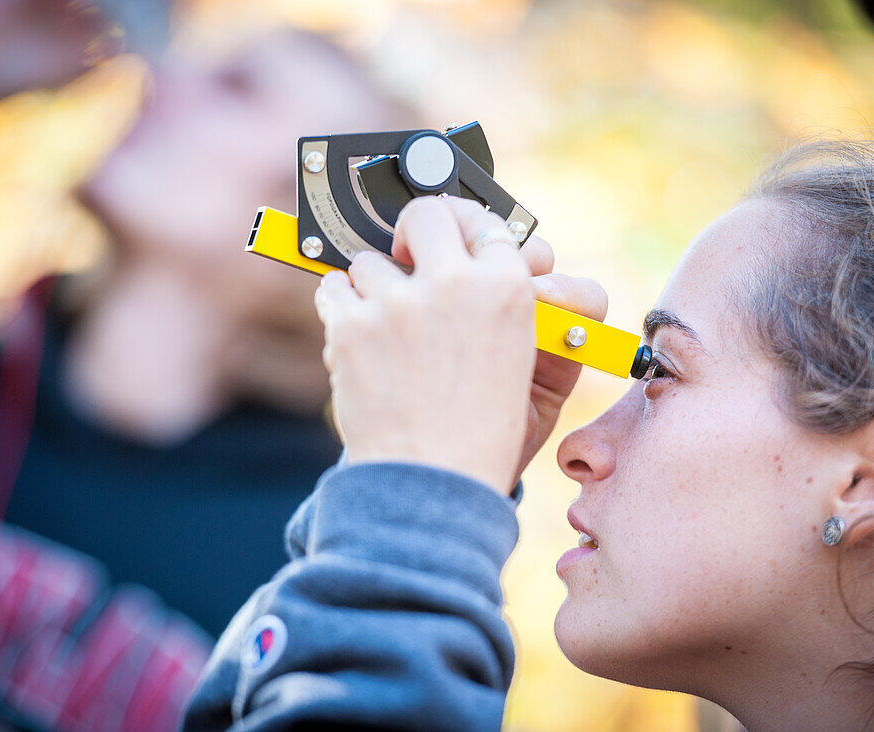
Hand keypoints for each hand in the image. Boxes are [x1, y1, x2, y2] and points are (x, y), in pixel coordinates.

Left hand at [316, 196, 534, 492]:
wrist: (431, 486)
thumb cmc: (484, 436)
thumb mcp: (539, 372)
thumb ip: (526, 309)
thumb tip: (508, 260)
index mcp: (508, 290)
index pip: (489, 225)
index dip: (472, 233)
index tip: (459, 244)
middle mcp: (453, 285)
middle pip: (429, 214)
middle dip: (418, 230)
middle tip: (413, 254)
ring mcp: (398, 303)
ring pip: (372, 258)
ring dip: (376, 285)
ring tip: (389, 330)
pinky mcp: (352, 326)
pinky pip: (334, 286)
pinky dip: (340, 307)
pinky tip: (359, 335)